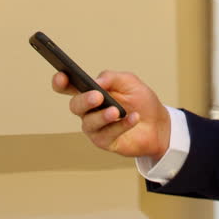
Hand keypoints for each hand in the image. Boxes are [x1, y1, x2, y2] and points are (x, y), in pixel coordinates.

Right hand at [51, 70, 170, 161]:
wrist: (158, 124)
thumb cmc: (140, 101)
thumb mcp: (129, 82)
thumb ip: (111, 78)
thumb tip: (96, 82)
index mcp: (90, 92)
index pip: (68, 87)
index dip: (60, 82)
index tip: (62, 77)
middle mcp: (88, 110)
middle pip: (75, 106)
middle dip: (85, 100)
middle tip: (98, 96)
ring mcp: (95, 127)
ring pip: (89, 123)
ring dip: (103, 116)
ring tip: (116, 111)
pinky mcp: (105, 142)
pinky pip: (107, 135)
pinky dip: (121, 126)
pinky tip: (132, 118)